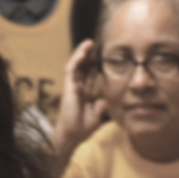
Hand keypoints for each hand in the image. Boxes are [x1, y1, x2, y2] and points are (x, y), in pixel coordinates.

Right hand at [51, 40, 106, 159]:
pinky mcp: (68, 86)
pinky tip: (83, 52)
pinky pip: (71, 69)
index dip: (97, 64)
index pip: (91, 74)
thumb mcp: (98, 113)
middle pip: (84, 66)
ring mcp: (72, 85)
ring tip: (90, 43)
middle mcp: (78, 86)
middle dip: (90, 55)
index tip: (106, 56)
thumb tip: (110, 98)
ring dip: (82, 53)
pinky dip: (77, 59)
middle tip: (99, 44)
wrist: (73, 135)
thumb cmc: (83, 127)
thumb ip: (103, 104)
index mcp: (85, 92)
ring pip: (77, 64)